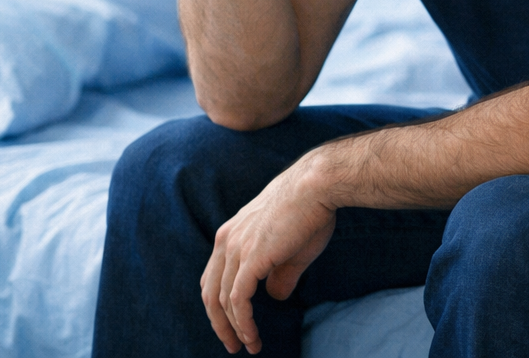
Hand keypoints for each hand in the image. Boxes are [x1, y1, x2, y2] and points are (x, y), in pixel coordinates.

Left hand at [200, 157, 337, 353]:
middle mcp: (227, 241)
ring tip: (249, 346)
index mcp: (232, 233)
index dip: (219, 304)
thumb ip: (280, 274)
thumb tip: (275, 297)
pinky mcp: (250, 259)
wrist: (318, 185)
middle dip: (220, 324)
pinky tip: (252, 336)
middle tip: (233, 345)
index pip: (213, 277)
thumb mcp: (291, 248)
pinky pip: (238, 301)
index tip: (232, 323)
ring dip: (234, 329)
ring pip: (223, 301)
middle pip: (210, 293)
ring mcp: (236, 249)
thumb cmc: (310, 210)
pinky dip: (243, 323)